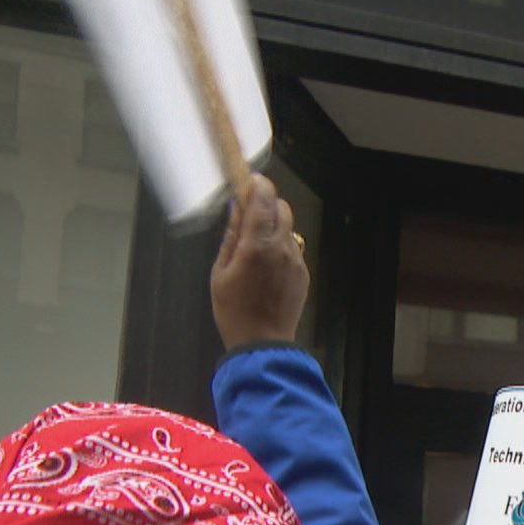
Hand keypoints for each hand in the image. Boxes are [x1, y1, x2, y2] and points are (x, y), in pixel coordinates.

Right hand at [211, 175, 307, 349]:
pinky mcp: (303, 272)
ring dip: (274, 225)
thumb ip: (232, 236)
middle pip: (281, 208)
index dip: (257, 185)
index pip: (263, 199)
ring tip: (256, 244)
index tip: (248, 181)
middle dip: (266, 203)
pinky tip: (267, 265)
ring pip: (289, 228)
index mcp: (257, 245)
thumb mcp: (220, 272)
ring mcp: (296, 260)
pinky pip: (293, 248)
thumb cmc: (233, 310)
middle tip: (249, 213)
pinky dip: (281, 246)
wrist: (262, 343)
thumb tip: (236, 207)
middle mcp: (282, 247)